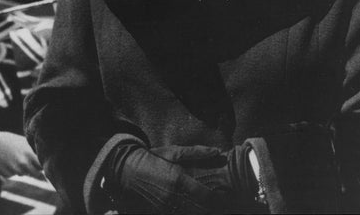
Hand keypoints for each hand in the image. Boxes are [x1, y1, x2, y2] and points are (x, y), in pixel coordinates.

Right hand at [0, 132, 41, 177]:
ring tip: (15, 158)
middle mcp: (23, 164)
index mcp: (29, 154)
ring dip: (22, 169)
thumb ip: (33, 152)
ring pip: (24, 174)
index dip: (42, 165)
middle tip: (30, 162)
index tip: (41, 163)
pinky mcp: (8, 175)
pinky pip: (14, 174)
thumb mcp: (23, 142)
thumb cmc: (9, 140)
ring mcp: (15, 171)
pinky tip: (7, 161)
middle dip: (35, 170)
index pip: (42, 166)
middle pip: (36, 174)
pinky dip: (12, 170)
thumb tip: (42, 159)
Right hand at [104, 141, 255, 213]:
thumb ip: (196, 152)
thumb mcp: (173, 151)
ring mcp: (168, 206)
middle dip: (215, 208)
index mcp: (179, 180)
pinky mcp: (163, 210)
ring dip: (204, 211)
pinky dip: (192, 212)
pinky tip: (198, 209)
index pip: (207, 196)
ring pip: (193, 214)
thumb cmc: (153, 158)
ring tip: (215, 208)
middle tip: (227, 205)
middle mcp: (174, 196)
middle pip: (202, 209)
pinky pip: (181, 214)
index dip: (220, 200)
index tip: (230, 198)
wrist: (129, 170)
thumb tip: (217, 151)